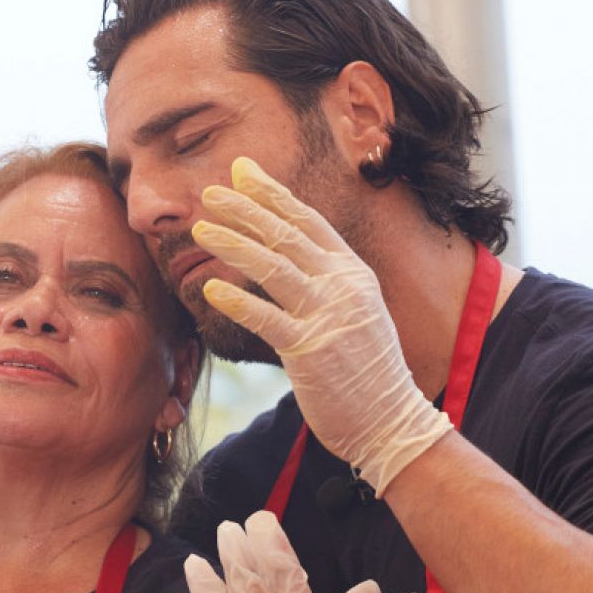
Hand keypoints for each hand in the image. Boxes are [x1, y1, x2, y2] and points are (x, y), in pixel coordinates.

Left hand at [192, 156, 450, 493]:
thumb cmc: (365, 370)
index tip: (242, 170)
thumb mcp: (353, 312)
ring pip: (274, 266)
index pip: (307, 220)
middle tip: (210, 190)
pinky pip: (267, 318)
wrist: (391, 421)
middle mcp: (343, 286)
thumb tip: (283, 254)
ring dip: (234, 243)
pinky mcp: (310, 351)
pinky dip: (237, 301)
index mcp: (352, 272)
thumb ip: (323, 282)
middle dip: (246, 207)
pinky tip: (211, 288)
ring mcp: (328, 316)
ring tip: (201, 230)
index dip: (272, 193)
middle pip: (286, 234)